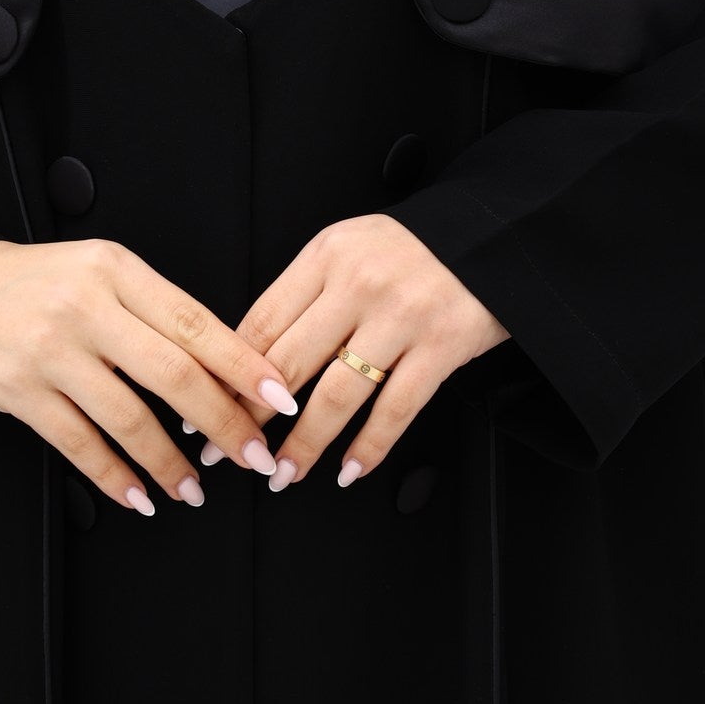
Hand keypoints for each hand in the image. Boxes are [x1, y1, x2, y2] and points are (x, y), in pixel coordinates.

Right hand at [0, 238, 298, 516]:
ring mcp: (51, 351)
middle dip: (222, 420)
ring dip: (168, 463)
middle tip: (254, 453)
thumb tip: (222, 362)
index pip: (195, 322)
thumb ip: (153, 308)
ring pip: (128, 417)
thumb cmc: (35, 282)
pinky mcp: (20, 391)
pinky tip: (138, 495)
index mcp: (117, 270)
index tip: (278, 396)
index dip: (242, 363)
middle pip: (172, 373)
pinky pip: (79, 443)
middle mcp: (87, 307)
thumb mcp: (99, 271)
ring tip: (194, 489)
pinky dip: (114, 476)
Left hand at [232, 212, 509, 491]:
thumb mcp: (351, 246)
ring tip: (284, 473)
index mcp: (327, 255)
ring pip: (338, 395)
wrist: (496, 230)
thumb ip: (309, 291)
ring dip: (305, 444)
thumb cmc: (416, 246)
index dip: (228, 372)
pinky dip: (369, 448)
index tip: (208, 405)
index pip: (262, 322)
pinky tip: (349, 470)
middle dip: (251, 417)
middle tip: (230, 450)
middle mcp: (359, 283)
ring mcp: (402, 317)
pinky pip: (396, 409)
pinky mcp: (442, 346)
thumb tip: (254, 354)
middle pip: (289, 363)